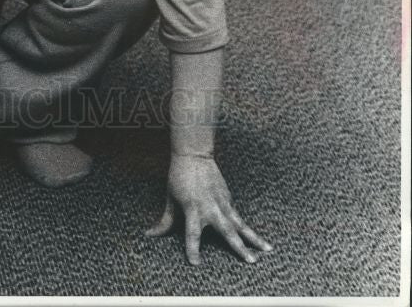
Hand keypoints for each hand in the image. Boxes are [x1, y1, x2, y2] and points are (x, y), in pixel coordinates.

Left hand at [146, 153, 271, 265]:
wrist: (193, 154)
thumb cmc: (179, 176)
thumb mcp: (170, 198)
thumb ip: (165, 221)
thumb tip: (151, 234)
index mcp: (193, 209)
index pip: (193, 235)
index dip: (193, 250)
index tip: (195, 263)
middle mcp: (211, 208)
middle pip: (228, 232)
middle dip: (239, 248)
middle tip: (251, 261)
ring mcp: (222, 202)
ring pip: (241, 223)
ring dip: (254, 236)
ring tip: (268, 249)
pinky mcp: (228, 197)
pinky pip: (236, 214)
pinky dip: (244, 225)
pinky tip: (253, 235)